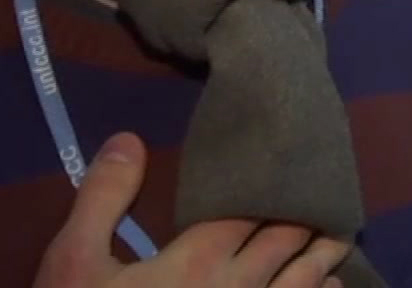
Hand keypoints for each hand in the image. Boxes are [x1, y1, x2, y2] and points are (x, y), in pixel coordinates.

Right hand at [33, 133, 349, 287]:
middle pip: (288, 243)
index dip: (272, 190)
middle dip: (306, 219)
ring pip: (304, 284)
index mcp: (200, 261)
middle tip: (326, 200)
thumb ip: (103, 198)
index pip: (253, 212)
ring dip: (323, 260)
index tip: (292, 170)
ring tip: (338, 242)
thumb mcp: (73, 262)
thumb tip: (130, 138)